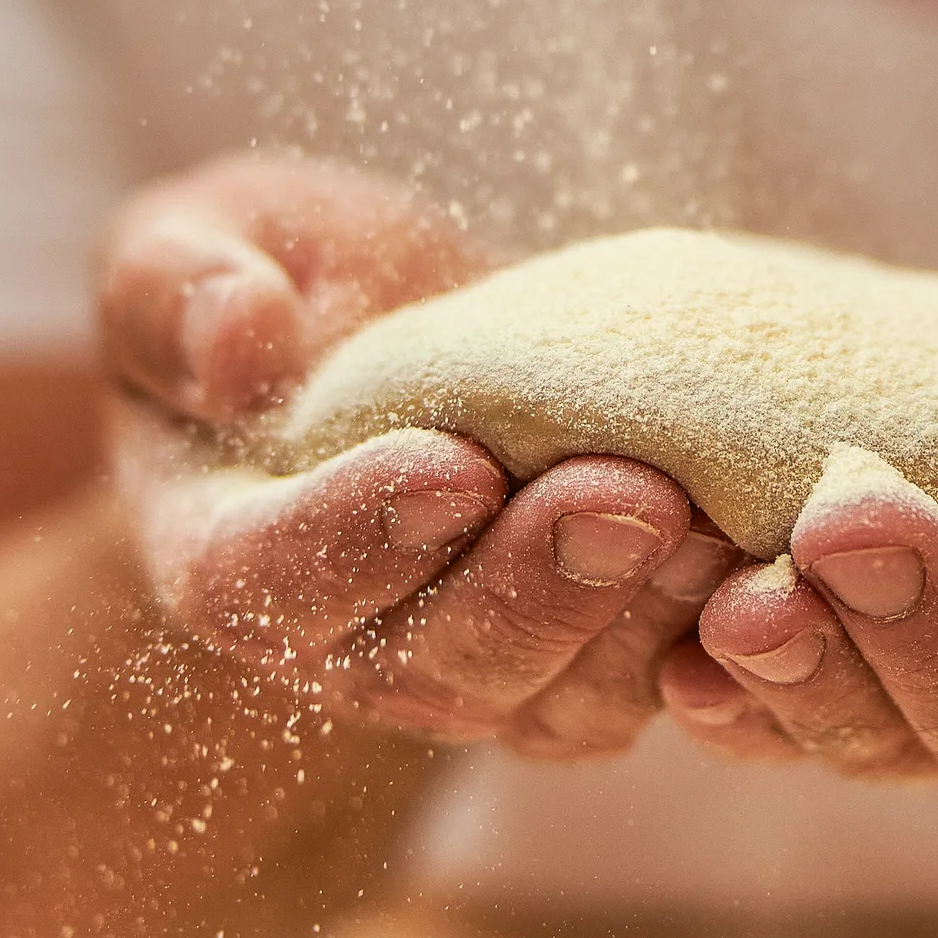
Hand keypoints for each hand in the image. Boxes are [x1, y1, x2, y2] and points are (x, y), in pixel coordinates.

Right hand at [102, 154, 736, 758]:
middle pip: (431, 660)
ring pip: (551, 696)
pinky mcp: (572, 676)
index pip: (267, 579)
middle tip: (633, 496)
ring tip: (717, 525)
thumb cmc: (281, 282)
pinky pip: (637, 694)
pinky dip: (703, 644)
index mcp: (219, 550)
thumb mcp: (193, 241)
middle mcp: (337, 648)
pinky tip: (761, 562)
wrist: (405, 337)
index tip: (454, 463)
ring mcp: (463, 676)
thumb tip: (237, 340)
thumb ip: (176, 286)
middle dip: (538, 585)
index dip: (358, 535)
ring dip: (638, 619)